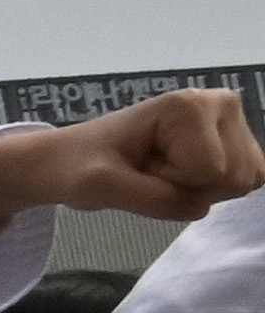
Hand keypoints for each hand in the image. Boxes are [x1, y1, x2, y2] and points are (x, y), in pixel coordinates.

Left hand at [0, 89, 264, 231]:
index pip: (213, 171)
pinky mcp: (233, 141)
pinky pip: (239, 185)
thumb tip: (202, 208)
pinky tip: (175, 173)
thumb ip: (150, 198)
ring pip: (241, 183)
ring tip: (159, 171)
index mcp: (191, 105)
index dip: (174, 182)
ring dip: (197, 188)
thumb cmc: (79, 167)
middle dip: (189, 186)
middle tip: (149, 172)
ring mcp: (231, 122)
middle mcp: (222, 104)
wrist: (71, 159)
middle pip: (235, 177)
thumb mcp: (99, 187)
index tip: (140, 168)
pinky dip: (206, 189)